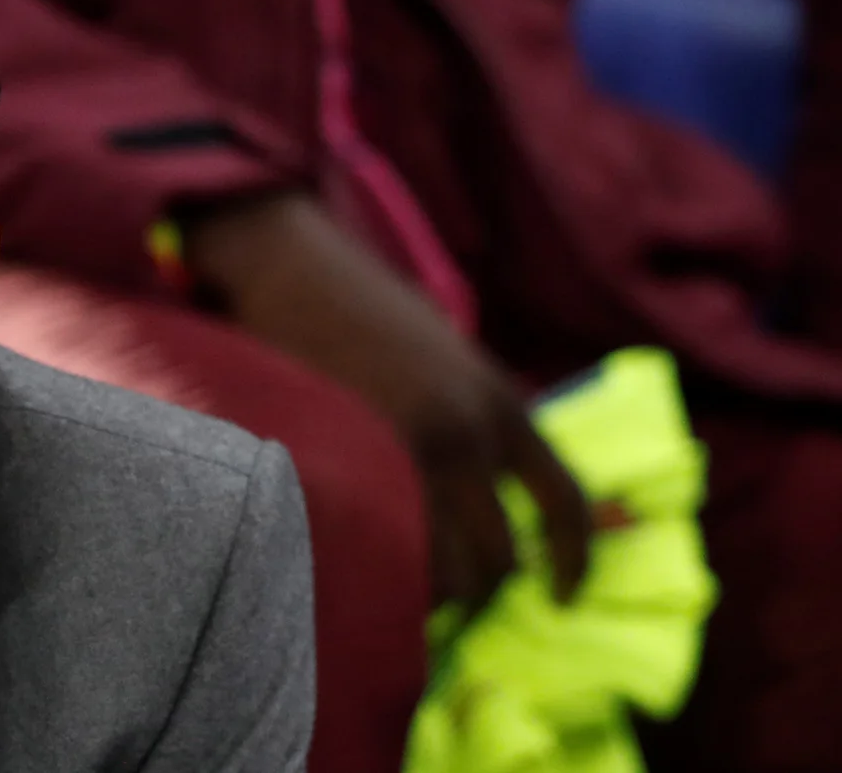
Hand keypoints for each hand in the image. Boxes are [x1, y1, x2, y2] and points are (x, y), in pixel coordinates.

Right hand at [183, 193, 590, 611]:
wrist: (289, 263)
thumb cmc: (357, 302)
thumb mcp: (446, 354)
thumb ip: (473, 415)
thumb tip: (482, 486)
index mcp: (502, 403)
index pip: (567, 502)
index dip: (575, 560)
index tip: (561, 596)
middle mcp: (471, 432)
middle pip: (498, 556)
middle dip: (476, 591)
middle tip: (441, 601)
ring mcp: (410, 450)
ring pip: (443, 568)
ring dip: (425, 595)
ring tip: (394, 593)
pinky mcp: (354, 459)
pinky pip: (385, 552)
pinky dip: (381, 575)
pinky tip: (358, 570)